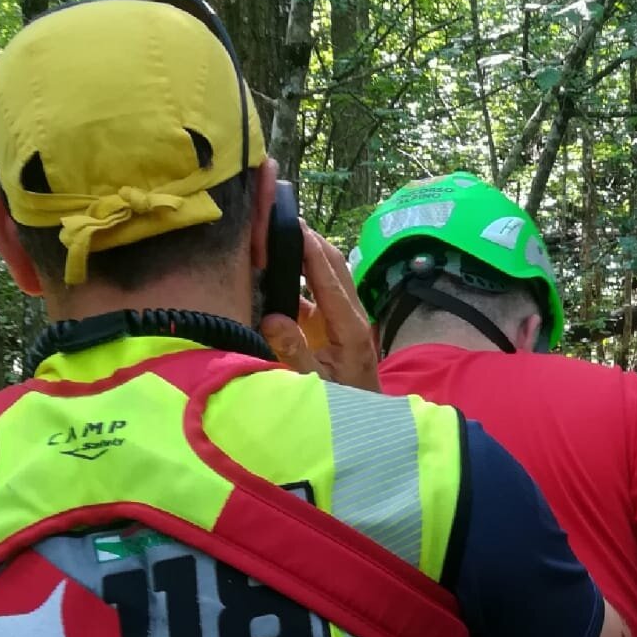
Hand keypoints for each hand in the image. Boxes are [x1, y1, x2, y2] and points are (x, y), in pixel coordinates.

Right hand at [262, 223, 380, 392]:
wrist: (363, 420)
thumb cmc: (343, 404)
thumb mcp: (317, 384)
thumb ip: (295, 353)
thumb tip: (273, 318)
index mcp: (351, 328)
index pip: (330, 280)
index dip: (311, 251)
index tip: (293, 226)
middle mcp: (351, 316)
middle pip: (333, 266)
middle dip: (310, 240)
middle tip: (281, 217)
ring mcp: (343, 317)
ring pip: (327, 274)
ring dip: (306, 252)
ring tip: (276, 231)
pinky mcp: (332, 323)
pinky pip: (315, 291)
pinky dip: (298, 275)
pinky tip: (274, 265)